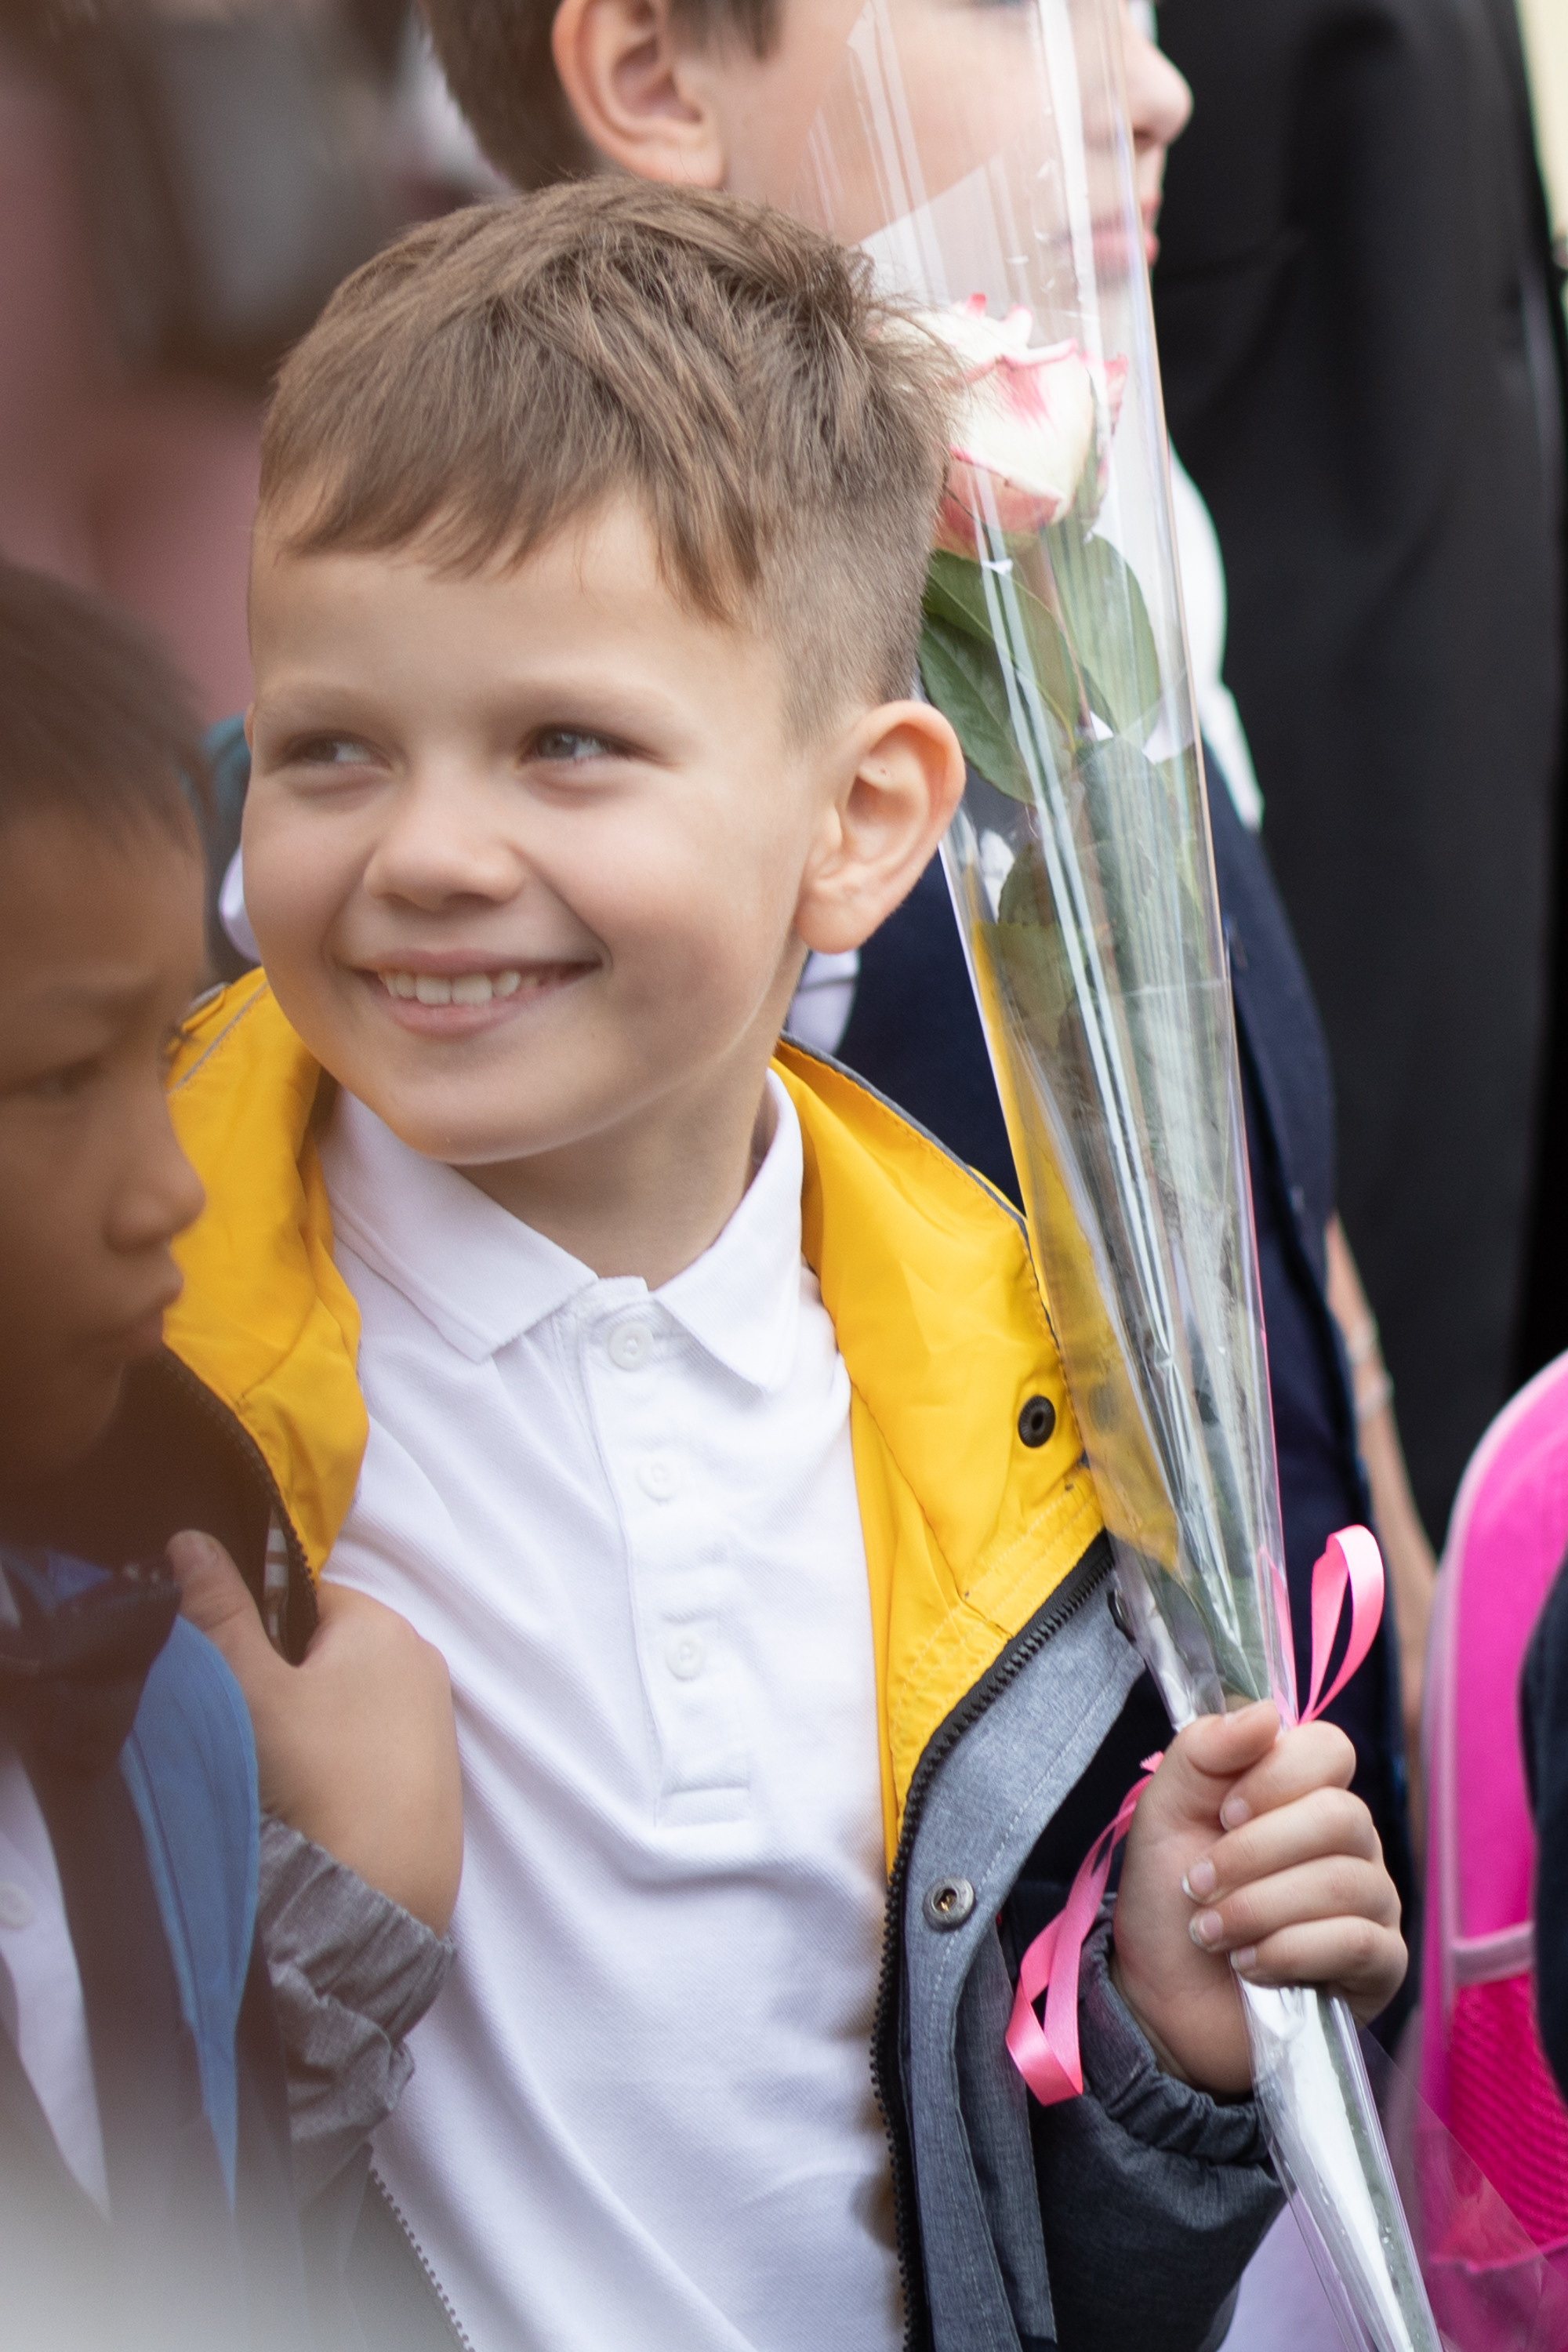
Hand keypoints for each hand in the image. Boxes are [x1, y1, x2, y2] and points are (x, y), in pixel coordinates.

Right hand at [166, 1531, 462, 1934]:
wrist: (376, 1896)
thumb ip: (216, 1611)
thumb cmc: (313, 1775)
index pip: (301, 1597)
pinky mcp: (439, 1779)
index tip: (230, 1680)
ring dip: (310, 1727)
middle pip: (326, 1650)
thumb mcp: (249, 1687)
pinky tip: (317, 1804)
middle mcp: (423, 1661)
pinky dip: (341, 1766)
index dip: (253, 1630)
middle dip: (283, 1681)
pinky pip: (373, 1750)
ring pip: (348, 1703)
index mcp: (383, 1624)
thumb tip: (189, 1538)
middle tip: (250, 1732)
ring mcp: (437, 1724)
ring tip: (281, 1777)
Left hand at [1110, 1701, 1405, 2096]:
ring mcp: (1371, 1902)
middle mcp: (1348, 1841)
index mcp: (1300, 1793)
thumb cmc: (1168, 1899)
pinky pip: (1359, 1942)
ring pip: (1346, 1881)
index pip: (1330, 1748)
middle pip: (1341, 1816)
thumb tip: (1265, 1713)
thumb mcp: (1164, 1812)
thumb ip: (1203, 1752)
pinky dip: (1290, 1951)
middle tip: (1197, 1884)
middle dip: (1254, 1854)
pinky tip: (1250, 1966)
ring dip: (1260, 1907)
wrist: (1160, 2000)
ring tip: (1210, 1933)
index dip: (1277, 1776)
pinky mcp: (1378, 1967)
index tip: (1223, 1814)